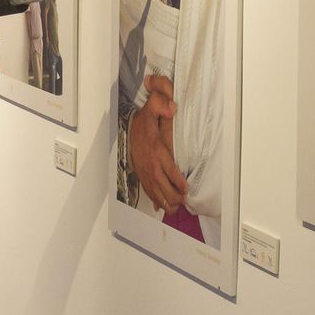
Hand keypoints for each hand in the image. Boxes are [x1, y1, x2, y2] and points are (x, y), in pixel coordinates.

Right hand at [128, 75, 186, 212]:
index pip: (169, 170)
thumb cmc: (144, 122)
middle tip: (182, 201)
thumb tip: (172, 108)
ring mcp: (144, 171)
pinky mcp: (141, 174)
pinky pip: (147, 190)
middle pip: (162, 186)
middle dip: (173, 197)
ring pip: (154, 191)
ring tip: (173, 209)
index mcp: (157, 151)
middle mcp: (150, 164)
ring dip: (164, 202)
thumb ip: (161, 105)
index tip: (186, 189)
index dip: (178, 182)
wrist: (128, 127)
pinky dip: (153, 199)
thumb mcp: (153, 108)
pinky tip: (158, 207)